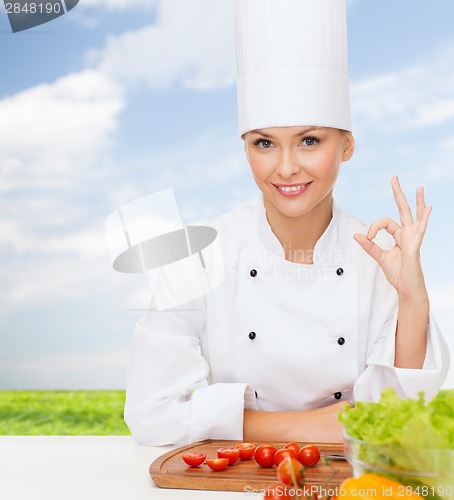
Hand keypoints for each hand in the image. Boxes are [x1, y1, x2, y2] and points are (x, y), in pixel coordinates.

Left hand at [353, 176, 430, 300]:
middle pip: (403, 210)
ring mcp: (414, 240)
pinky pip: (419, 231)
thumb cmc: (398, 274)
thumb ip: (370, 246)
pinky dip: (424, 219)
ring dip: (418, 202)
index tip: (367, 237)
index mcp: (400, 236)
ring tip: (419, 188)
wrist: (407, 290)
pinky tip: (428, 208)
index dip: (373, 227)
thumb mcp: (380, 258)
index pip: (385, 222)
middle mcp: (408, 235)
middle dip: (398, 193)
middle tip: (393, 178)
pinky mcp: (415, 248)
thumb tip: (356, 235)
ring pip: (415, 217)